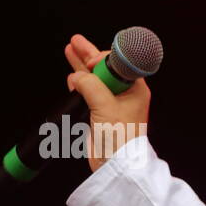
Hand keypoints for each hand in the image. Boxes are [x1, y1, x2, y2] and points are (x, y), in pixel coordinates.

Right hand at [64, 34, 150, 172]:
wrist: (115, 164)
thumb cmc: (120, 138)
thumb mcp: (105, 106)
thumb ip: (90, 86)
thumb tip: (77, 77)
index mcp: (134, 90)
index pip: (118, 64)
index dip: (103, 58)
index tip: (90, 58)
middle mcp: (124, 94)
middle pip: (104, 68)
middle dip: (89, 54)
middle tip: (76, 41)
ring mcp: (112, 102)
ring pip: (94, 77)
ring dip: (81, 64)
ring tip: (70, 49)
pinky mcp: (100, 111)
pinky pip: (88, 91)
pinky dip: (79, 81)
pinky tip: (72, 73)